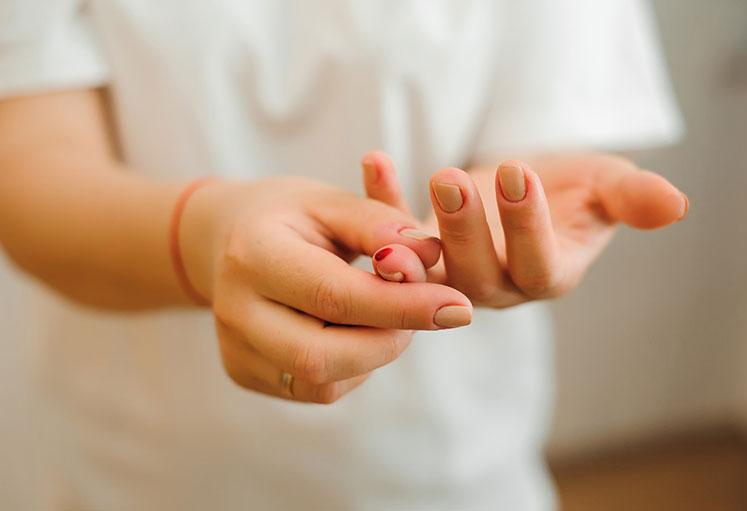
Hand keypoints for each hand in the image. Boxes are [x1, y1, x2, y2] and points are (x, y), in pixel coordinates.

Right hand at [179, 177, 471, 402]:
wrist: (230, 238)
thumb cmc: (291, 215)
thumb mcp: (333, 202)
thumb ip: (381, 225)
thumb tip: (430, 257)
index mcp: (253, 253)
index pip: (334, 295)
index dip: (402, 306)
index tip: (459, 307)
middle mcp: (233, 308)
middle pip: (322, 356)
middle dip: (389, 340)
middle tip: (424, 311)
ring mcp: (234, 348)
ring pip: (321, 381)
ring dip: (373, 353)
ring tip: (384, 313)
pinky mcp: (243, 372)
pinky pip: (314, 389)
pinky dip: (351, 365)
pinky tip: (352, 330)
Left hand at [362, 151, 687, 306]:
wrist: (525, 188)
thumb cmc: (574, 189)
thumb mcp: (607, 187)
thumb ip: (634, 198)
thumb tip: (676, 205)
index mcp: (549, 274)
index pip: (538, 263)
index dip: (527, 224)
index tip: (517, 171)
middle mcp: (500, 286)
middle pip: (478, 274)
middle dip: (464, 229)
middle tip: (451, 178)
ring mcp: (455, 273)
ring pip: (432, 267)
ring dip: (413, 233)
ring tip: (402, 186)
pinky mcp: (420, 252)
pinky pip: (395, 234)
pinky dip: (382, 201)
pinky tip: (374, 159)